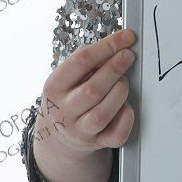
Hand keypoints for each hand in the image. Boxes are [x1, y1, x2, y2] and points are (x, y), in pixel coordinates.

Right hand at [34, 29, 136, 163]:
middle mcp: (63, 112)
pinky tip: (125, 105)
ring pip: (103, 113)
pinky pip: (116, 133)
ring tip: (123, 82)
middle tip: (128, 57)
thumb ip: (85, 59)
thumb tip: (114, 45)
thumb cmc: (67, 97)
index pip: (81, 62)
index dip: (108, 46)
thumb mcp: (65, 75)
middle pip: (93, 89)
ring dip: (120, 92)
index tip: (126, 37)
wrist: (58, 135)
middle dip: (116, 68)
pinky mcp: (96, 144)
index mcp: (54, 87)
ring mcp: (79, 131)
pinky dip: (126, 117)